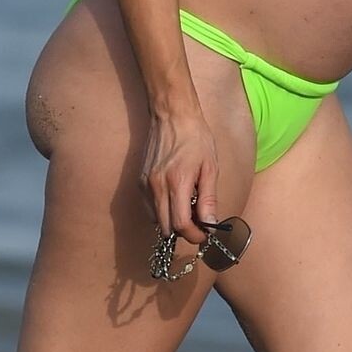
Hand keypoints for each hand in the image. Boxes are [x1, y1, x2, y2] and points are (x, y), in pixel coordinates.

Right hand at [140, 108, 220, 248]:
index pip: (181, 224)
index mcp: (176, 182)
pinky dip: (162, 212)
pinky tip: (175, 199)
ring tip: (188, 208)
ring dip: (172, 222)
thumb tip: (211, 223)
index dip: (195, 235)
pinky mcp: (140, 181)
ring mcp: (145, 184)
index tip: (205, 234)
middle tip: (199, 223)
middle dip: (184, 231)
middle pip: (167, 227)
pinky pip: (149, 208)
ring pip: (156, 220)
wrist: (173, 116)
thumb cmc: (196, 139)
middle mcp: (156, 186)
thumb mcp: (210, 168)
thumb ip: (208, 199)